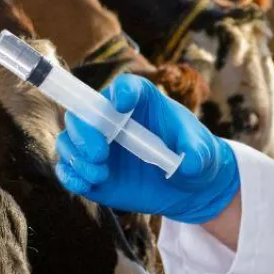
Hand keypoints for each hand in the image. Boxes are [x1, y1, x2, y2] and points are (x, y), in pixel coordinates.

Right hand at [54, 74, 239, 223]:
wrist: (189, 187)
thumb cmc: (196, 157)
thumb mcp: (203, 153)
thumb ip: (197, 155)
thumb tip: (189, 164)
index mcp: (141, 103)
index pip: (126, 87)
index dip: (122, 92)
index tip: (123, 105)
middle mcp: (113, 120)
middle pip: (83, 113)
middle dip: (84, 131)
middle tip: (100, 154)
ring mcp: (99, 146)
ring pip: (70, 141)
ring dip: (76, 157)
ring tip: (100, 175)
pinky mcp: (93, 171)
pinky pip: (69, 170)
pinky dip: (71, 176)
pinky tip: (86, 185)